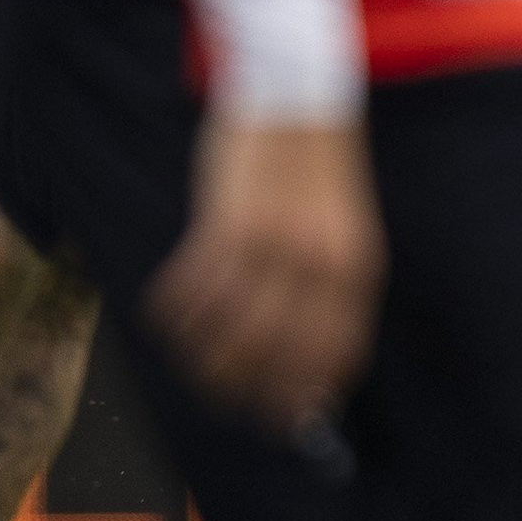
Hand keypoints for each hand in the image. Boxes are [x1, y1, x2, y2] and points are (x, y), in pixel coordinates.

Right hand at [148, 118, 381, 429]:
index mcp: (355, 269)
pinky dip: (175, 312)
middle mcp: (319, 264)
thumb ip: (329, 290)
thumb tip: (309, 359)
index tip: (280, 424)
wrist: (298, 96)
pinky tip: (166, 315)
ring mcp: (273, 244)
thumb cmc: (316, 171)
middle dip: (245, 390)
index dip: (301, 398)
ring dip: (200, 356)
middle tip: (220, 399)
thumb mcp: (343, 231)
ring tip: (186, 358)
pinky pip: (193, 289)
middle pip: (275, 356)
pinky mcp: (228, 223)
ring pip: (227, 331)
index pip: (332, 356)